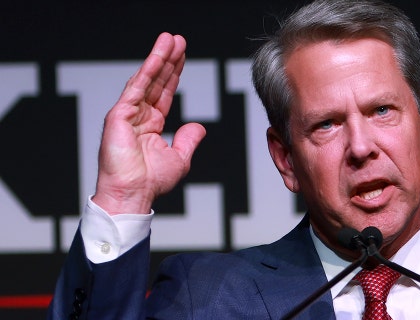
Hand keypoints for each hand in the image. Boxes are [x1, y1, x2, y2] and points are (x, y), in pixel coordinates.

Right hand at [92, 33, 205, 214]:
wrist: (132, 196)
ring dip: (158, 58)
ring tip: (169, 40)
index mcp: (151, 125)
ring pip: (146, 80)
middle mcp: (138, 116)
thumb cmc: (150, 183)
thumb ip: (188, 139)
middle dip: (168, 60)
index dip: (174, 74)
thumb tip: (198, 126)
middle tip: (177, 40)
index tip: (182, 56)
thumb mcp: (179, 158)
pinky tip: (157, 57)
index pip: (164, 93)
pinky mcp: (119, 116)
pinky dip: (147, 71)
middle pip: (156, 81)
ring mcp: (127, 114)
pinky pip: (136, 89)